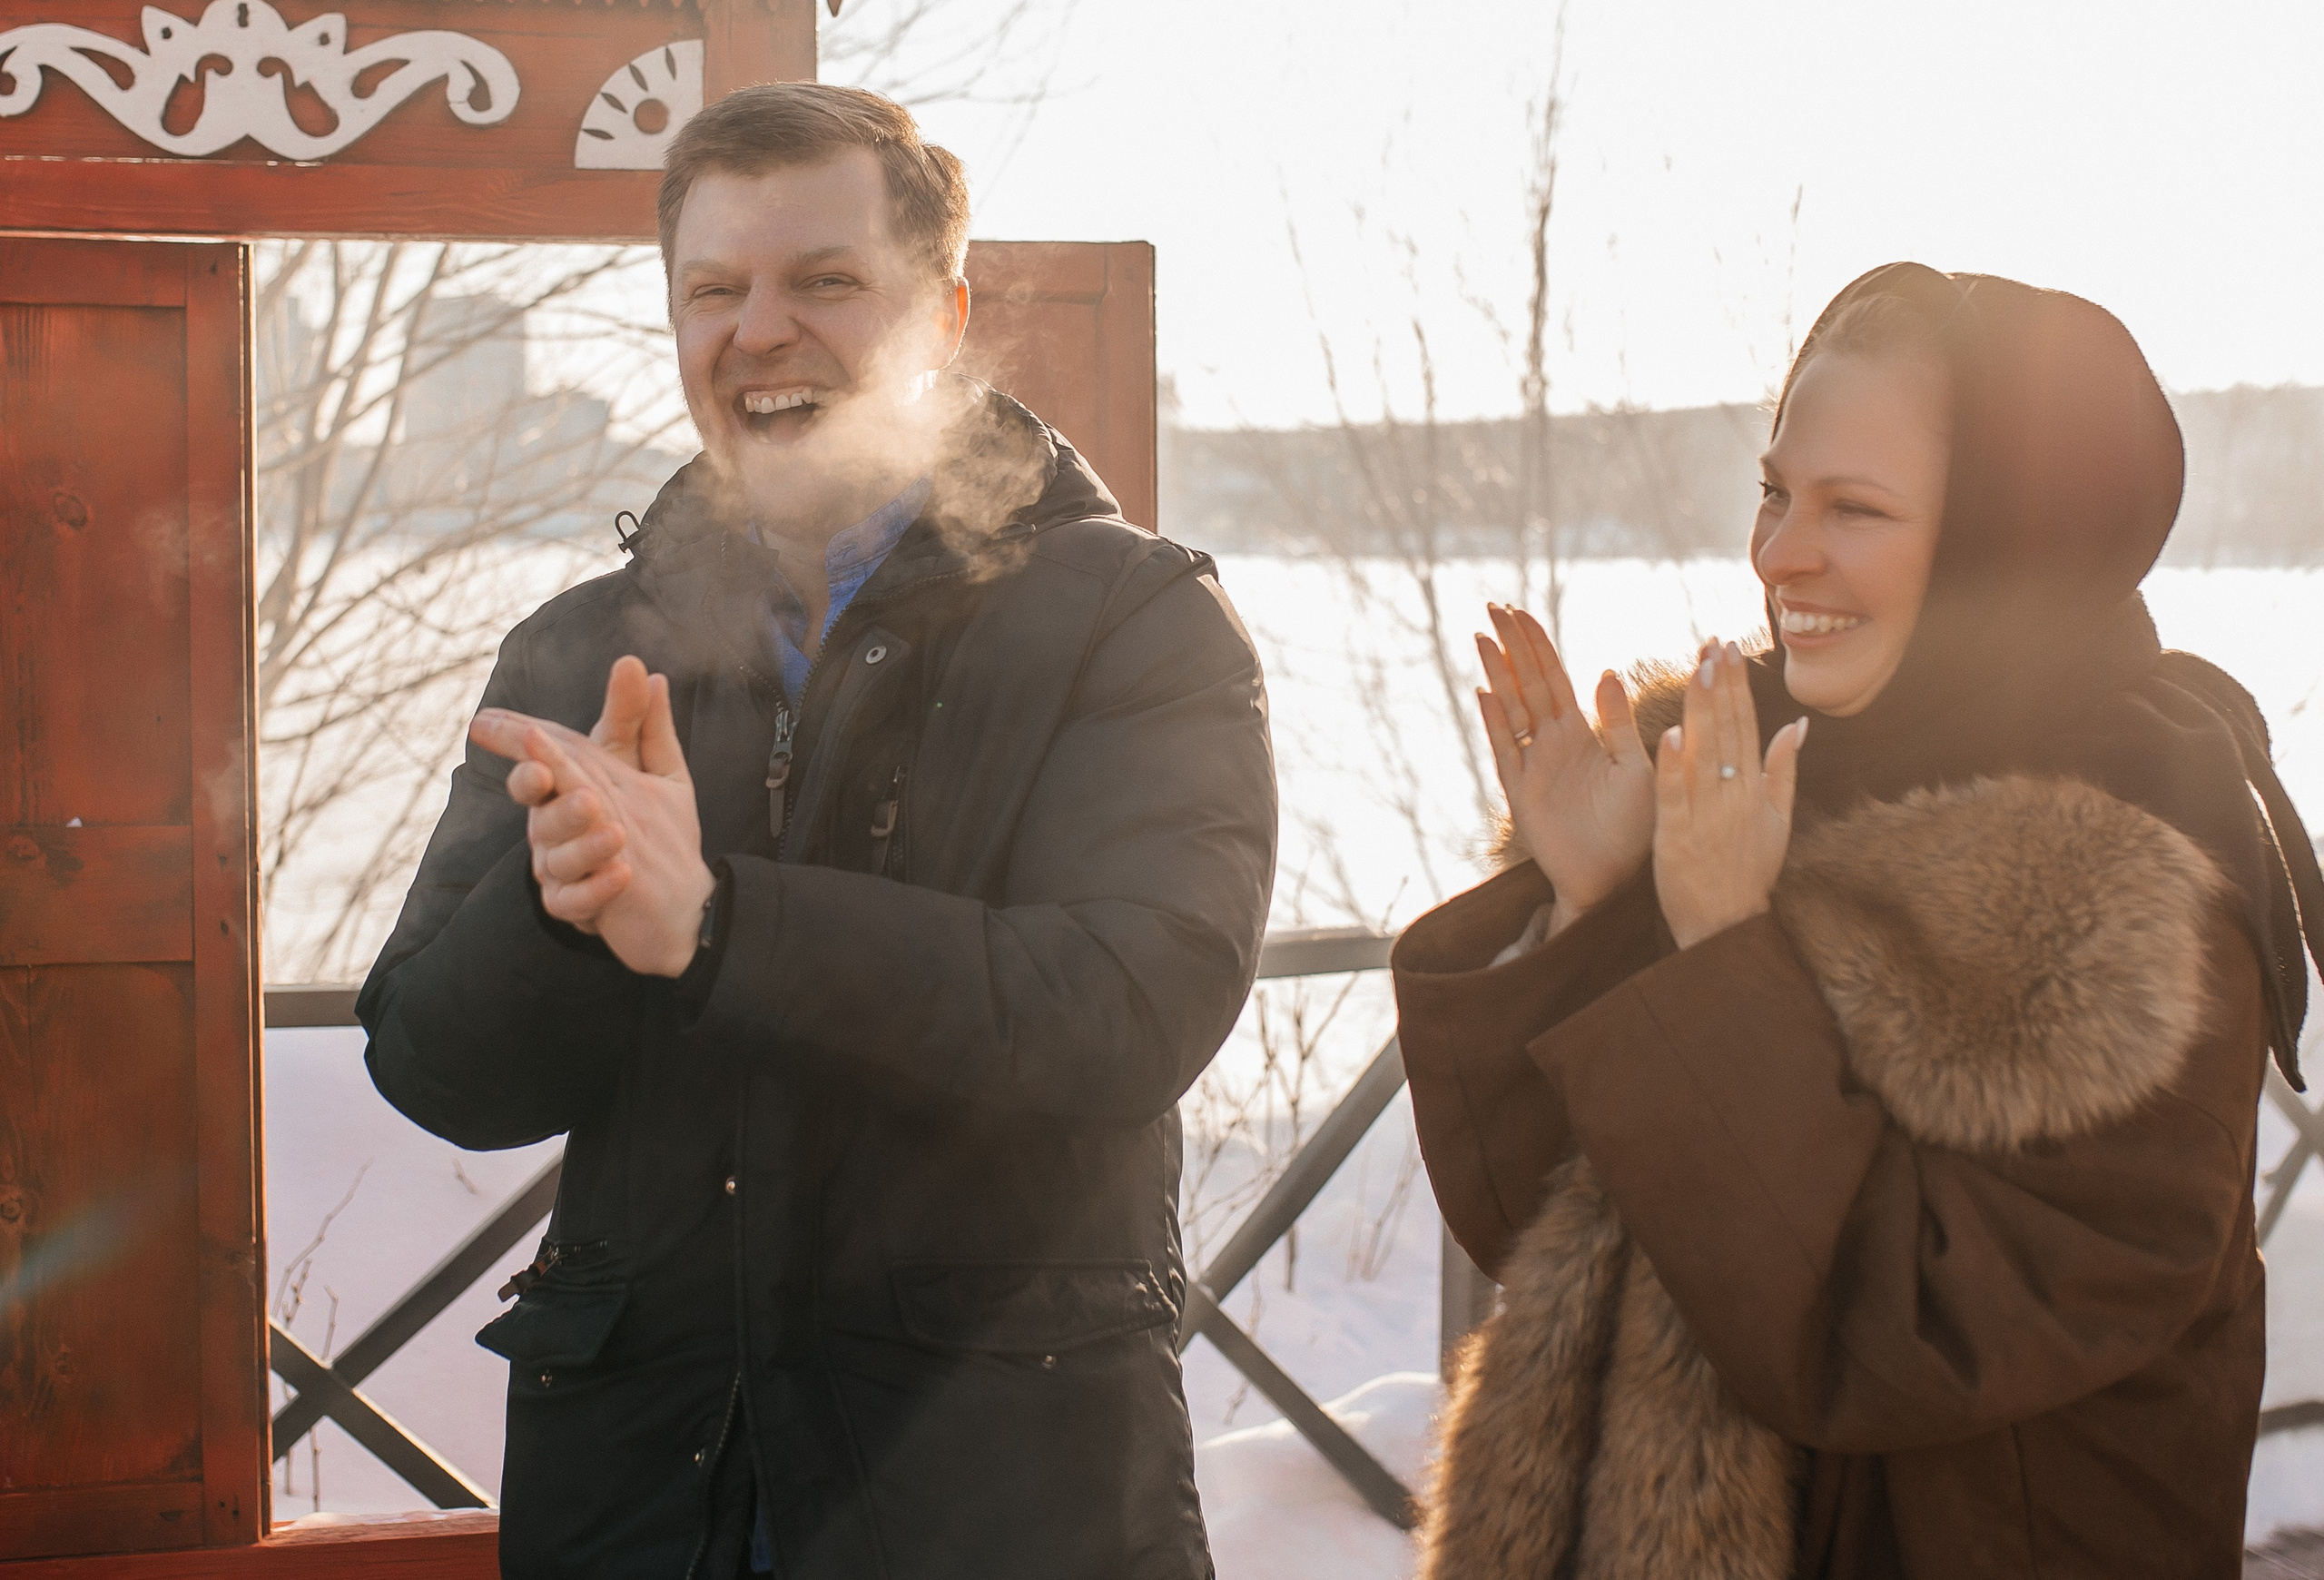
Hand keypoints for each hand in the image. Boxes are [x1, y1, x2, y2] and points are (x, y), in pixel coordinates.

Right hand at [471, 656, 716, 977]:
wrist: (677, 896)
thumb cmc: (651, 825)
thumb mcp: (650, 768)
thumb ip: (636, 720)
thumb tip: (637, 665)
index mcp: (563, 788)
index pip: (535, 762)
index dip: (517, 744)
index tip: (503, 726)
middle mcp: (552, 827)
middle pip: (541, 810)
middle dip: (551, 796)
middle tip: (568, 784)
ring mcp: (559, 869)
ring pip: (557, 856)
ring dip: (585, 844)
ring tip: (617, 833)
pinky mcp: (574, 906)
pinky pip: (574, 900)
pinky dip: (596, 888)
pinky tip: (621, 875)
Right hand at [1476, 603, 1654, 929]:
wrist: (1615, 879)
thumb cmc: (1633, 827)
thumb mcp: (1636, 766)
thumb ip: (1619, 721)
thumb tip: (1605, 672)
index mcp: (1581, 733)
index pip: (1554, 678)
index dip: (1537, 645)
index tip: (1519, 612)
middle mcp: (1552, 744)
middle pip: (1526, 684)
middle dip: (1511, 647)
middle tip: (1492, 608)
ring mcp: (1533, 766)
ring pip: (1511, 709)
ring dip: (1497, 674)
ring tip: (1483, 638)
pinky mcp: (1521, 793)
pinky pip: (1506, 751)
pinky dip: (1495, 723)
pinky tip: (1484, 693)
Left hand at [1651, 640, 1807, 949]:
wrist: (1725, 924)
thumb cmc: (1749, 871)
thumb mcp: (1778, 822)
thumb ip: (1783, 772)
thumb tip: (1795, 725)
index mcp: (1755, 790)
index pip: (1746, 726)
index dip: (1738, 687)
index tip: (1730, 650)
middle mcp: (1733, 797)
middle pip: (1726, 731)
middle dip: (1720, 685)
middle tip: (1714, 644)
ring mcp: (1705, 816)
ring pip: (1702, 754)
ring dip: (1700, 710)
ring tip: (1698, 669)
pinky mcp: (1676, 837)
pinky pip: (1674, 796)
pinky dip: (1672, 767)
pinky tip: (1669, 733)